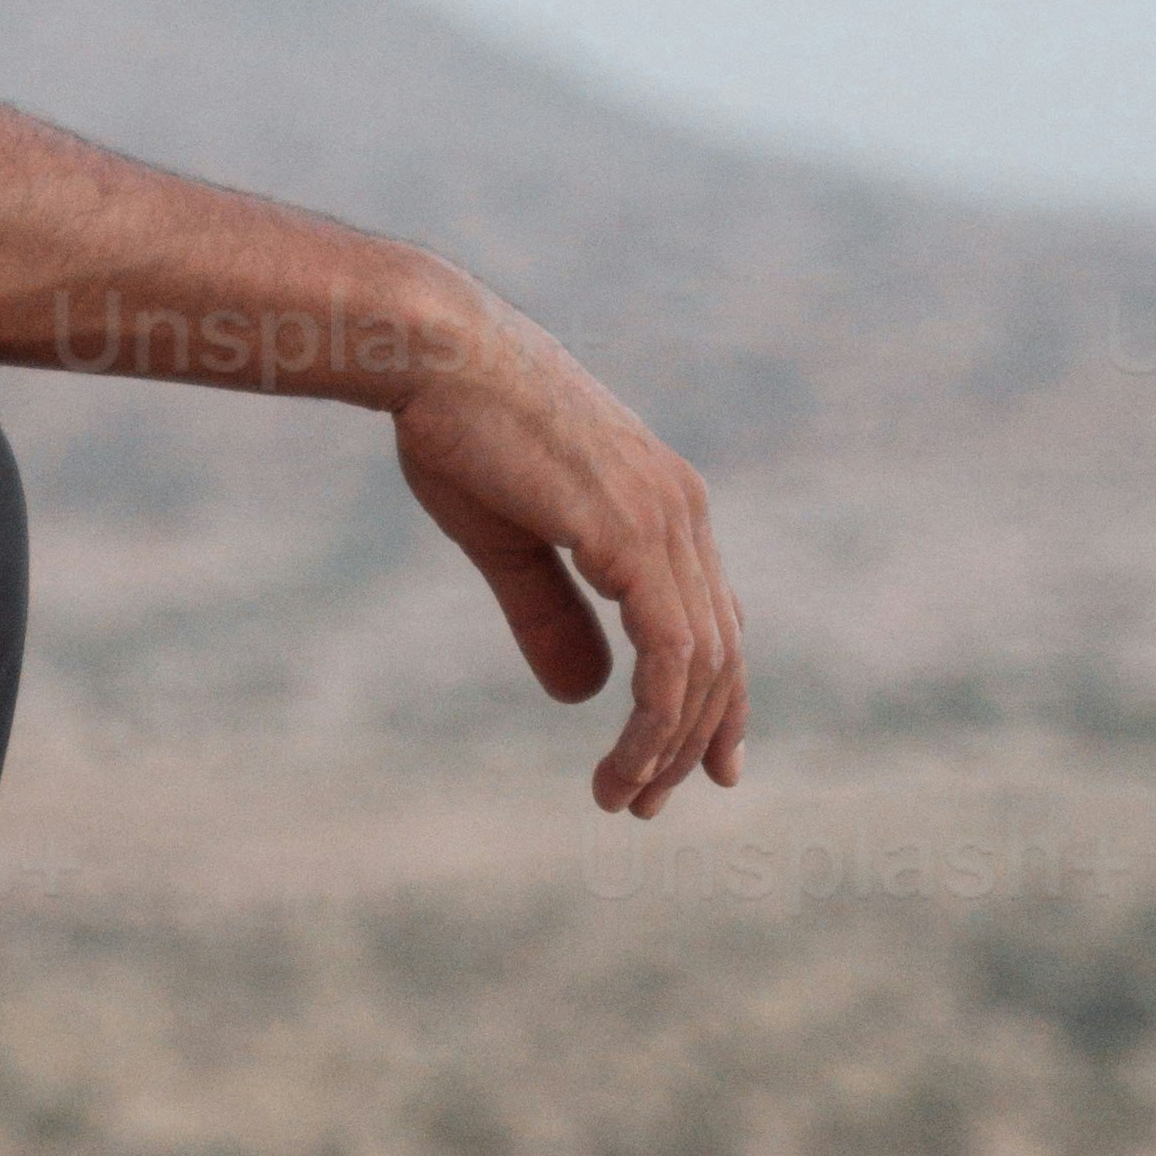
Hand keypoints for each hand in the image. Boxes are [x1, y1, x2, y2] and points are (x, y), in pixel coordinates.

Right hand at [389, 321, 747, 817]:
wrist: (433, 351)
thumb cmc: (457, 427)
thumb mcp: (507, 540)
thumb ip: (550, 614)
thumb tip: (584, 697)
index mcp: (662, 504)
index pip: (715, 620)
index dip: (714, 701)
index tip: (704, 769)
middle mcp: (682, 510)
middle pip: (722, 653)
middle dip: (691, 740)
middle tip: (642, 804)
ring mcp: (666, 518)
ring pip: (703, 664)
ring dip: (668, 745)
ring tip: (622, 797)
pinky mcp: (634, 533)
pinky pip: (673, 653)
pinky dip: (656, 719)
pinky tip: (623, 758)